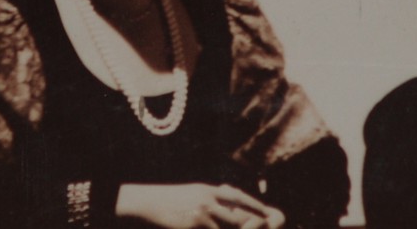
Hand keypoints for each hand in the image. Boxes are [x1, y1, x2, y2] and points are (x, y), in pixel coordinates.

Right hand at [116, 183, 284, 228]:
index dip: (253, 204)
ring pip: (229, 227)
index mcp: (208, 190)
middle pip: (238, 213)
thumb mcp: (191, 192)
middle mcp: (208, 199)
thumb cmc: (169, 199)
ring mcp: (202, 213)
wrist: (148, 202)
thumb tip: (225, 195)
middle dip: (254, 223)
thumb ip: (209, 196)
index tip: (267, 211)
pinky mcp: (194, 224)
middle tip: (268, 225)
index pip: (237, 196)